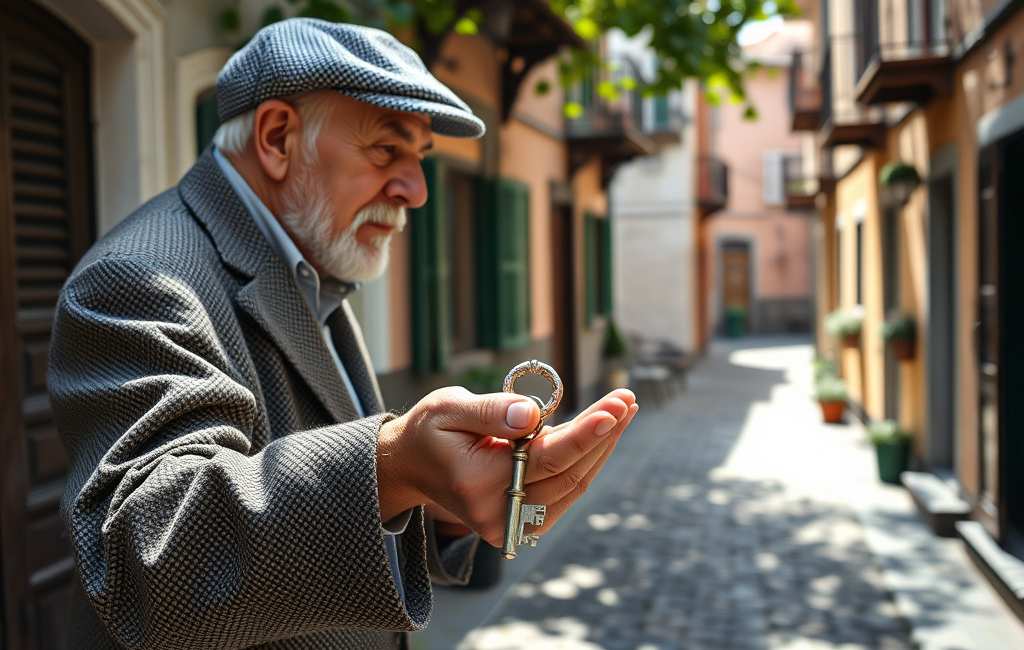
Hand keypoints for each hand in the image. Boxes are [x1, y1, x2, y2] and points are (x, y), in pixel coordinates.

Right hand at [376, 387, 637, 546]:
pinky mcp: (523, 523)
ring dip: (602, 447)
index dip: (585, 434)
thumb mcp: (448, 408)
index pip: (545, 460)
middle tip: (626, 398)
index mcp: (475, 483)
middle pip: (568, 473)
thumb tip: (532, 414)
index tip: (615, 408)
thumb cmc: (430, 430)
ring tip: (622, 409)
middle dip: (604, 433)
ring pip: (574, 485)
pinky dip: (588, 462)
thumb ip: (490, 412)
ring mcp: (512, 525)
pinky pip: (567, 492)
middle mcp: (497, 514)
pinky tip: (602, 433)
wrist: (412, 466)